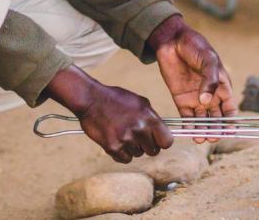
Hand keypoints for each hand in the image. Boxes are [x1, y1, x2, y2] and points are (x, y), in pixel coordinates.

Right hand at [45, 65, 172, 162]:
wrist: (90, 99)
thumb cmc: (116, 98)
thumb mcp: (140, 102)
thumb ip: (152, 118)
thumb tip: (163, 132)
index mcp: (149, 117)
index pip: (167, 142)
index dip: (161, 142)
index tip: (156, 139)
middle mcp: (139, 129)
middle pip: (153, 151)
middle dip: (146, 145)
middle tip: (135, 135)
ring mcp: (126, 139)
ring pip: (138, 154)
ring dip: (132, 147)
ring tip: (122, 132)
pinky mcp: (113, 147)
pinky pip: (125, 159)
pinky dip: (121, 153)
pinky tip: (115, 140)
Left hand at [147, 15, 236, 141]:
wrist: (172, 40)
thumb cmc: (196, 46)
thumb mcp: (208, 60)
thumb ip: (210, 80)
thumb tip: (206, 101)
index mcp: (222, 86)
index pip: (230, 109)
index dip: (231, 121)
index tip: (230, 131)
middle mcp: (210, 95)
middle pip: (217, 118)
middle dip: (216, 130)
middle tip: (213, 138)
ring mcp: (196, 98)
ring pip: (202, 120)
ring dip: (203, 130)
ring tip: (201, 139)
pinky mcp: (181, 99)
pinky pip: (186, 116)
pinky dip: (188, 126)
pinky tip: (189, 133)